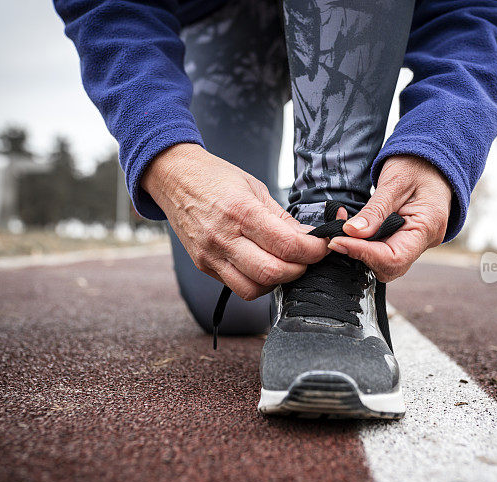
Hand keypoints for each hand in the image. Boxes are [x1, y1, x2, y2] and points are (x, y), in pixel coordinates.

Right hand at [142, 143, 327, 299]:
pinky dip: (258, 283)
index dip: (313, 251)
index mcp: (241, 211)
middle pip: (273, 272)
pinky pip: (238, 287)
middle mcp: (223, 237)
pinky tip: (264, 267)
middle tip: (307, 257)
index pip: (287, 245)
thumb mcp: (255, 188)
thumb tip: (310, 238)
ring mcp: (211, 255)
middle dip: (300, 269)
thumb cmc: (215, 178)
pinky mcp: (204, 265)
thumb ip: (282, 218)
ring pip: (255, 288)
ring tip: (286, 264)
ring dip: (278, 281)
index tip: (322, 246)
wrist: (174, 178)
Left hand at [328, 155, 451, 281]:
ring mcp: (419, 242)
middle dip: (361, 255)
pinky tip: (356, 231)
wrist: (433, 159)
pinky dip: (368, 245)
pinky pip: (387, 251)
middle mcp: (426, 240)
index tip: (338, 241)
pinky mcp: (408, 239)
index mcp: (428, 226)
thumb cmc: (417, 164)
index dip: (363, 254)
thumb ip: (374, 211)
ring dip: (362, 251)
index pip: (394, 258)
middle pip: (390, 266)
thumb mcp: (393, 182)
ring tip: (344, 230)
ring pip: (386, 262)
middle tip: (337, 237)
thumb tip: (351, 233)